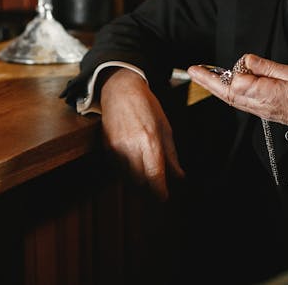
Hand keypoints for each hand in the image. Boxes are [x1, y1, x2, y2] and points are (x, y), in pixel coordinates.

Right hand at [99, 68, 184, 200]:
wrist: (120, 90)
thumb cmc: (147, 106)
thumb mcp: (165, 128)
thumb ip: (172, 156)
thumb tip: (180, 178)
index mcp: (149, 141)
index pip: (155, 177)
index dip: (160, 193)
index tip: (165, 198)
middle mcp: (131, 148)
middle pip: (140, 182)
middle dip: (150, 191)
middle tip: (159, 191)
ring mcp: (116, 149)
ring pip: (127, 179)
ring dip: (139, 184)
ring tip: (148, 180)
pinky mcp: (107, 149)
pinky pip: (118, 170)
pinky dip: (128, 174)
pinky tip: (135, 168)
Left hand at [187, 54, 287, 148]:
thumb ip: (269, 68)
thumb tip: (248, 61)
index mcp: (268, 95)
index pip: (237, 82)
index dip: (237, 69)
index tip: (246, 62)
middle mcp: (260, 106)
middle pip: (227, 94)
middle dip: (208, 81)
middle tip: (193, 70)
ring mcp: (261, 111)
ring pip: (232, 99)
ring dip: (215, 87)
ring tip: (203, 75)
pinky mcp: (265, 113)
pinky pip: (241, 103)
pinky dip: (229, 93)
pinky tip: (226, 86)